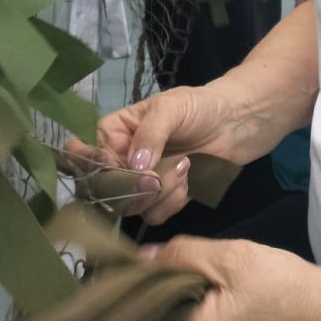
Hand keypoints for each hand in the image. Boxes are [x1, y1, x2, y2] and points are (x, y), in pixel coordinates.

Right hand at [66, 83, 239, 225]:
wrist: (238, 122)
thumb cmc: (201, 106)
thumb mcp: (171, 108)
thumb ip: (150, 134)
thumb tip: (134, 166)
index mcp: (114, 131)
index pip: (82, 153)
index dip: (93, 165)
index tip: (116, 166)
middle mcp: (121, 158)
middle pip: (104, 188)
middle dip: (132, 186)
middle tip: (157, 176)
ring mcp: (141, 182)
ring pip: (131, 205)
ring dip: (160, 192)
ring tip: (185, 167)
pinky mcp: (163, 199)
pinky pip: (155, 214)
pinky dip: (173, 201)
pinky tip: (189, 180)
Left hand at [144, 237, 320, 320]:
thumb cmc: (278, 285)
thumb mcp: (228, 258)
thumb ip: (181, 255)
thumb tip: (141, 256)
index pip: (149, 305)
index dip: (151, 275)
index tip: (160, 252)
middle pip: (162, 313)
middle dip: (170, 282)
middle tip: (189, 256)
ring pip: (179, 317)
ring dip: (185, 291)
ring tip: (203, 269)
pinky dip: (199, 304)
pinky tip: (213, 286)